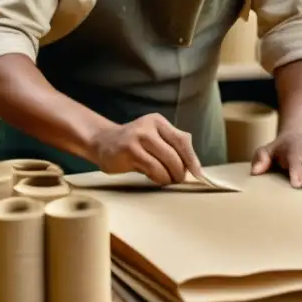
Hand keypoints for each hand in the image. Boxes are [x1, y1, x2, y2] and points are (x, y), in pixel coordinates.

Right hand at [88, 113, 203, 185]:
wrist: (102, 142)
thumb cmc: (133, 143)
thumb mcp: (154, 136)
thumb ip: (172, 144)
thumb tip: (194, 163)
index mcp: (158, 121)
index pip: (182, 140)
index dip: (192, 158)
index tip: (198, 174)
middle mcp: (148, 127)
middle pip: (175, 153)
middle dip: (181, 171)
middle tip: (179, 179)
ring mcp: (137, 138)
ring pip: (165, 163)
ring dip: (170, 177)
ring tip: (167, 180)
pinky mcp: (129, 152)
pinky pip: (152, 169)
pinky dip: (159, 178)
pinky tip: (156, 178)